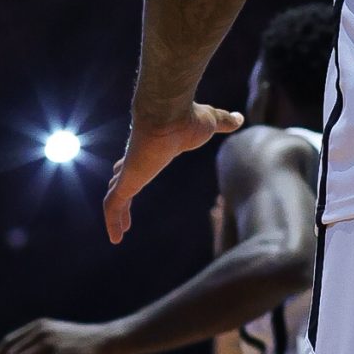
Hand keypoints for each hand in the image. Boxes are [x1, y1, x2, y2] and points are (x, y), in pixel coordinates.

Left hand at [104, 103, 242, 244]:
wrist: (171, 115)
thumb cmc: (189, 117)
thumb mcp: (211, 123)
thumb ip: (223, 122)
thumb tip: (240, 117)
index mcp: (154, 146)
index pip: (138, 160)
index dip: (133, 170)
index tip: (130, 178)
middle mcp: (138, 159)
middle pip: (122, 177)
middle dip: (120, 191)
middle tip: (120, 209)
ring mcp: (130, 171)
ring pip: (116, 196)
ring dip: (116, 215)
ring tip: (117, 235)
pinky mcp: (126, 182)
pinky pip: (113, 205)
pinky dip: (112, 222)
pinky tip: (115, 238)